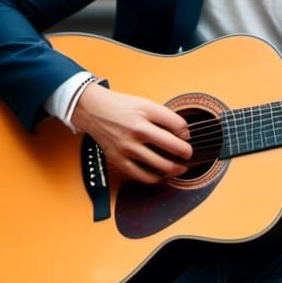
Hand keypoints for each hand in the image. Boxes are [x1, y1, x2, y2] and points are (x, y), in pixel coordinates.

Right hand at [71, 81, 191, 184]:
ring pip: (161, 165)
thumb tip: (183, 135)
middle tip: (188, 155)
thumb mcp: (145, 103)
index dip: (186, 132)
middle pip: (173, 146)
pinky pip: (143, 176)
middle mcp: (137, 129)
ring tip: (179, 168)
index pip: (178, 124)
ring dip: (175, 169)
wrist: (93, 110)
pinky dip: (156, 178)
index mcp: (146, 112)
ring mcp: (128, 146)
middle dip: (186, 153)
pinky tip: (161, 175)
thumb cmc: (122, 107)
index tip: (185, 136)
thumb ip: (164, 117)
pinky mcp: (119, 159)